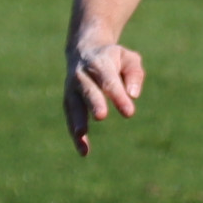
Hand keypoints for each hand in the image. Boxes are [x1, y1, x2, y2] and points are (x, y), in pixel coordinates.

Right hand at [66, 36, 144, 152]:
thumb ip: (134, 73)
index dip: (118, 96)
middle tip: (101, 116)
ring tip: (82, 135)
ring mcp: (72, 88)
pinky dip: (76, 134)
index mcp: (99, 63)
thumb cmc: (112, 59)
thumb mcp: (128, 58)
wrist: (84, 50)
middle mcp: (82, 75)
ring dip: (77, 120)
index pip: (109, 81)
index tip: (129, 113)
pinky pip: (70, 118)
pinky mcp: (68, 101)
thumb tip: (133, 95)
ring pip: (73, 105)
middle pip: (87, 90)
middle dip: (94, 103)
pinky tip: (84, 151)